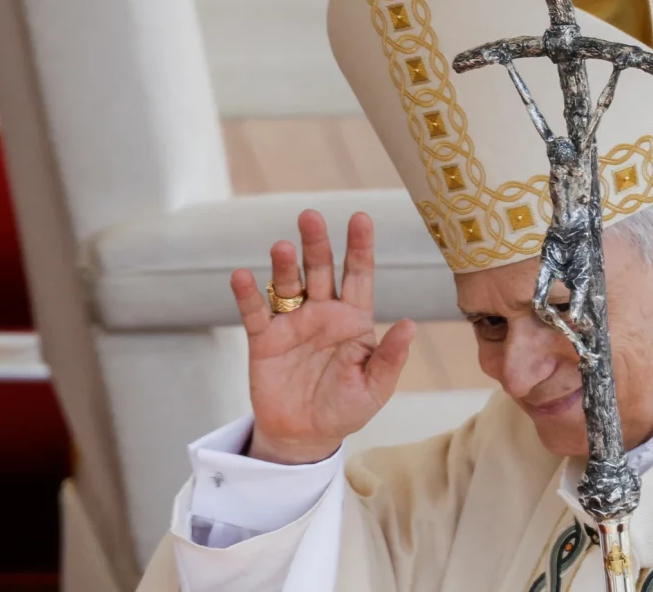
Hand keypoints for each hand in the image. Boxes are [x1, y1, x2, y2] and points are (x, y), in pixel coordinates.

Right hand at [230, 210, 415, 464]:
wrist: (306, 437)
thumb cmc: (346, 409)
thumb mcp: (375, 387)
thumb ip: (390, 357)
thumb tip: (410, 324)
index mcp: (354, 319)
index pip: (359, 275)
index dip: (360, 247)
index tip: (360, 218)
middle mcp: (323, 313)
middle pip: (320, 270)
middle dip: (316, 243)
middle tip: (310, 216)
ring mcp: (292, 324)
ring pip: (288, 285)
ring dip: (284, 265)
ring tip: (281, 246)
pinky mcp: (264, 340)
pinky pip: (255, 313)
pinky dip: (248, 294)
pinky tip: (243, 276)